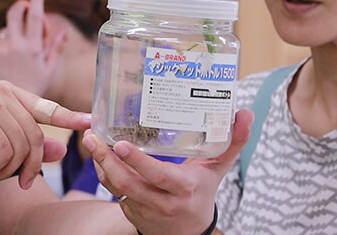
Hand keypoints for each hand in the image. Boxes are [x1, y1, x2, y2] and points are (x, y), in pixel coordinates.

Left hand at [0, 0, 66, 95]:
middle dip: (24, 3)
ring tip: (21, 36)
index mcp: (33, 49)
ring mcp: (0, 49)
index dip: (37, 0)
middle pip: (16, 13)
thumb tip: (64, 31)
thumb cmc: (32, 88)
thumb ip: (55, 48)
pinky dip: (5, 42)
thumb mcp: (48, 70)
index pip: (35, 17)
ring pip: (8, 26)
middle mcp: (16, 46)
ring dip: (16, 25)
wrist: (7, 106)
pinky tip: (8, 57)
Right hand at [0, 81, 89, 189]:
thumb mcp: (1, 146)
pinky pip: (7, 153)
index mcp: (6, 92)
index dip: (70, 117)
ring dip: (10, 168)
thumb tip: (62, 147)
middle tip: (18, 179)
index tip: (90, 122)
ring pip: (24, 146)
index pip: (46, 106)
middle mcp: (0, 92)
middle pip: (37, 134)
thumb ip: (31, 144)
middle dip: (30, 163)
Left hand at [83, 109, 253, 234]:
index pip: (158, 175)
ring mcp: (145, 209)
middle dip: (107, 160)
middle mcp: (162, 202)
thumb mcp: (216, 168)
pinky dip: (105, 173)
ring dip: (101, 165)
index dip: (137, 162)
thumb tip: (246, 113)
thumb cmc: (202, 190)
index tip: (121, 144)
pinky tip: (98, 155)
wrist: (190, 231)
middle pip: (129, 183)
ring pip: (117, 187)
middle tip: (92, 137)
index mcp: (183, 188)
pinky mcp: (132, 213)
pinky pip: (114, 192)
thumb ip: (232, 142)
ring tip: (90, 141)